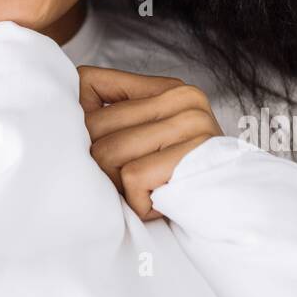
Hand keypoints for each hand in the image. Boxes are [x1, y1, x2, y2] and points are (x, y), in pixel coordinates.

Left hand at [78, 65, 222, 221]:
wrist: (236, 214)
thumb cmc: (182, 182)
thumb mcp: (150, 138)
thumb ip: (116, 116)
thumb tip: (60, 102)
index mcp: (168, 89)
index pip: (89, 82)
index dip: (79, 119)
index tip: (92, 147)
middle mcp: (182, 99)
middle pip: (93, 126)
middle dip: (100, 164)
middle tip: (127, 182)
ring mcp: (190, 125)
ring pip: (107, 154)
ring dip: (120, 187)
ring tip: (146, 192)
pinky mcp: (189, 157)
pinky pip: (132, 179)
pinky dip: (138, 203)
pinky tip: (159, 203)